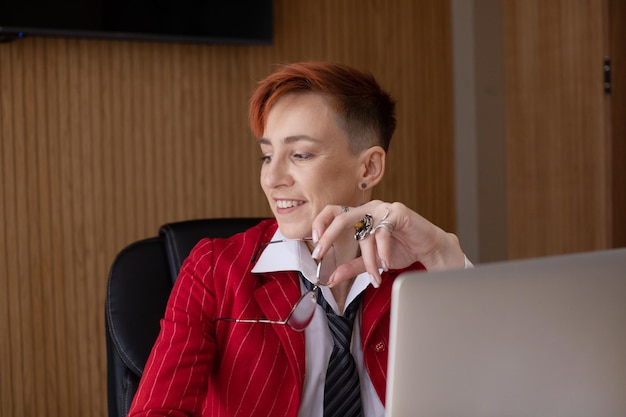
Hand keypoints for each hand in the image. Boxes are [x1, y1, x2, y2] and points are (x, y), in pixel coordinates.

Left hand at [311, 200, 466, 286]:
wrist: (429, 247)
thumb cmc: (401, 248)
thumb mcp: (372, 260)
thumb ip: (352, 267)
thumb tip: (331, 279)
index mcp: (360, 215)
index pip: (333, 212)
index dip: (320, 224)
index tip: (315, 244)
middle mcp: (370, 208)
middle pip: (342, 217)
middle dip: (328, 237)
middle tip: (321, 254)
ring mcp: (384, 209)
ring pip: (365, 233)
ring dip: (368, 259)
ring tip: (374, 275)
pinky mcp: (399, 213)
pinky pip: (383, 232)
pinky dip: (382, 251)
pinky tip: (385, 264)